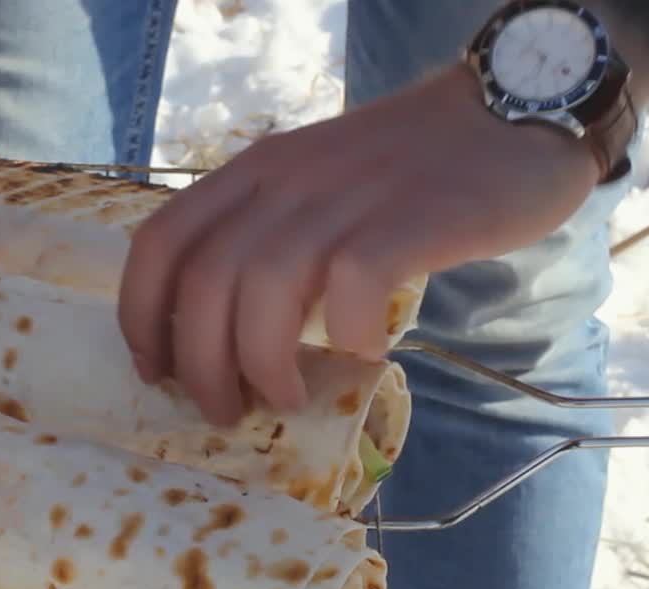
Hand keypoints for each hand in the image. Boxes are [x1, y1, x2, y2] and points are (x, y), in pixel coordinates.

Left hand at [117, 62, 600, 426]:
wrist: (507, 117)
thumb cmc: (403, 169)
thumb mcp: (310, 185)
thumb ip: (264, 237)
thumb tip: (219, 336)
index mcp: (252, 172)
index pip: (161, 241)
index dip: (141, 315)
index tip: (155, 371)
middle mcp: (285, 180)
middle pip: (205, 283)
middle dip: (200, 366)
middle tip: (225, 411)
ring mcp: (345, 197)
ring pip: (264, 291)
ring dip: (263, 364)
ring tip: (287, 397)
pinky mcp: (410, 219)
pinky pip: (352, 287)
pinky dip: (348, 333)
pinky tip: (366, 351)